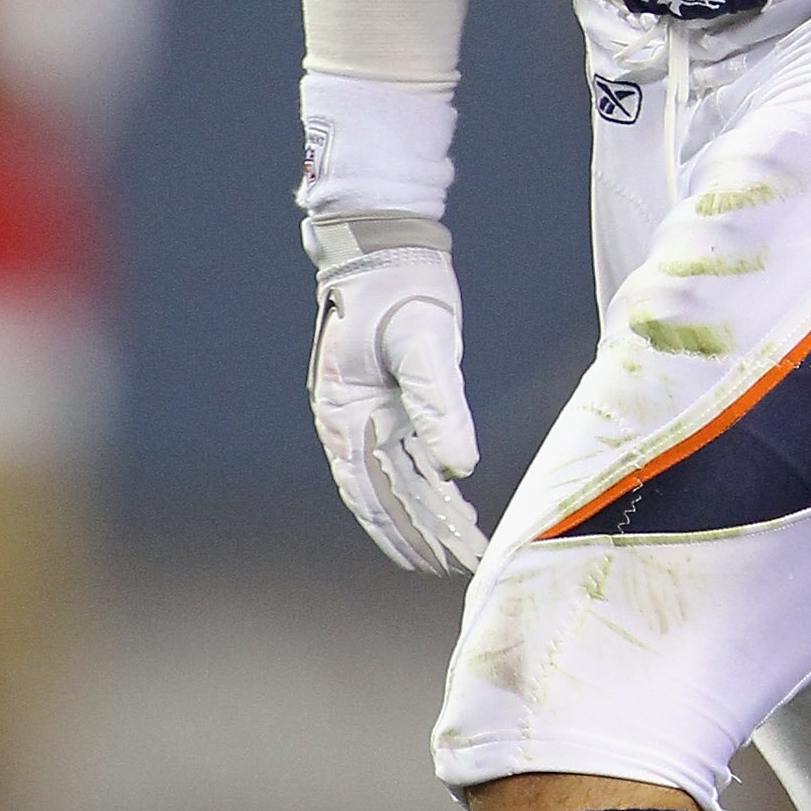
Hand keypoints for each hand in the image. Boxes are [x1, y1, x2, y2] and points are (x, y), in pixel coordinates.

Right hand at [304, 212, 485, 574]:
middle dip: (421, 536)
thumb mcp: (422, 343)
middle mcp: (349, 423)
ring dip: (429, 516)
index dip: (405, 533)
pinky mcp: (387, 404)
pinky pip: (406, 458)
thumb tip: (458, 467)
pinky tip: (457, 503)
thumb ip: (440, 405)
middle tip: (463, 566)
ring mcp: (366, 415)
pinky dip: (430, 485)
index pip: (372, 492)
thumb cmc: (397, 287)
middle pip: (384, 496)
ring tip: (465, 547)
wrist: (383, 244)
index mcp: (345, 413)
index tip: (439, 561)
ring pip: (396, 482)